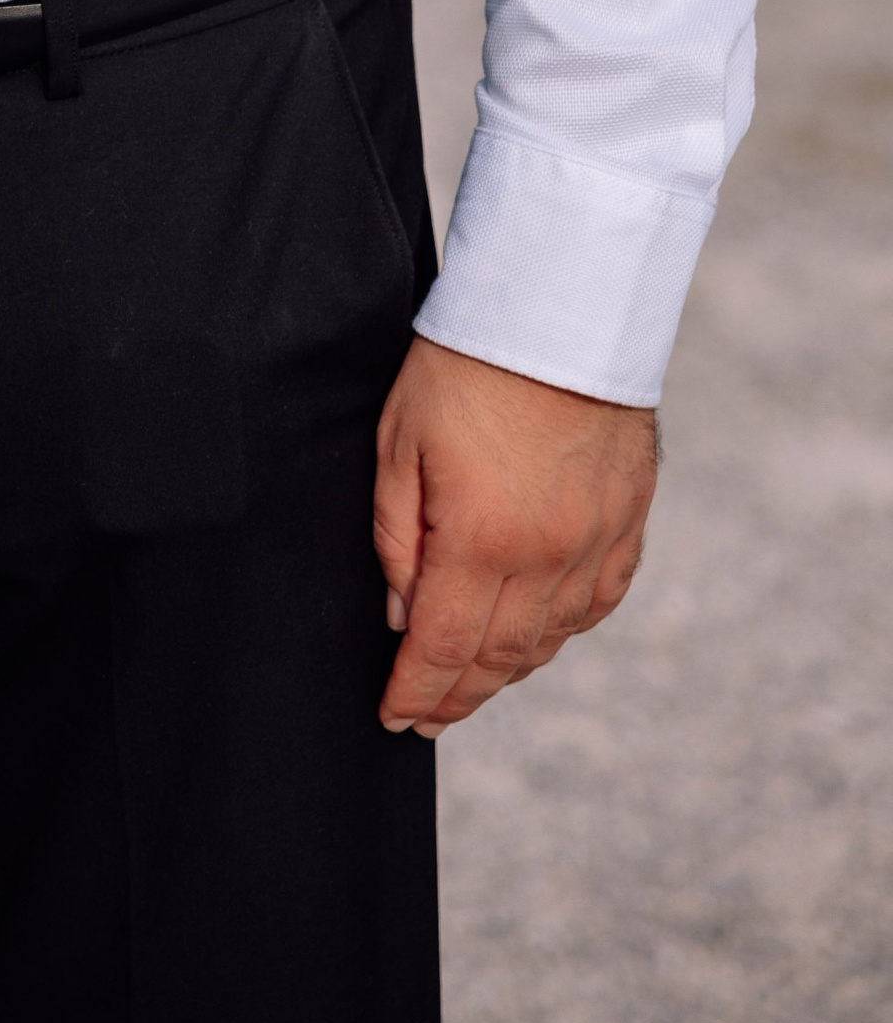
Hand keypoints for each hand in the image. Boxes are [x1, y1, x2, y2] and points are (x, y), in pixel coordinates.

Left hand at [374, 336, 658, 732]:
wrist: (561, 305)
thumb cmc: (466, 363)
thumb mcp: (399, 440)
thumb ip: (396, 537)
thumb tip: (402, 616)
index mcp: (483, 539)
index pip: (444, 647)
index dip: (417, 691)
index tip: (394, 716)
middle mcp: (548, 556)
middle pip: (499, 656)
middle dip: (457, 695)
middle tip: (426, 717)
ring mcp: (597, 541)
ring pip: (551, 638)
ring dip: (508, 670)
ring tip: (471, 685)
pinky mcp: (628, 519)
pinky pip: (597, 602)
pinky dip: (564, 630)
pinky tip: (539, 637)